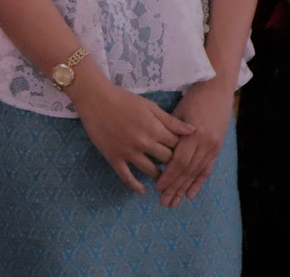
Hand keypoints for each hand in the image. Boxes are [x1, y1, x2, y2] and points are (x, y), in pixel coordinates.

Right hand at [70, 73, 195, 194]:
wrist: (95, 99)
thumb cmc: (124, 99)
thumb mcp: (150, 106)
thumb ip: (171, 120)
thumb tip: (194, 130)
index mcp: (154, 128)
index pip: (177, 146)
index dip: (183, 150)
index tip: (185, 153)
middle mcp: (143, 143)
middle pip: (167, 160)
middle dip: (174, 164)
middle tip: (177, 168)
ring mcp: (128, 152)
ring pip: (151, 171)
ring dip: (160, 177)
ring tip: (164, 179)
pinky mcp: (114, 158)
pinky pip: (127, 177)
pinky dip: (136, 186)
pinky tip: (143, 190)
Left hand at [157, 79, 230, 207]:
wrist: (216, 89)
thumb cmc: (193, 98)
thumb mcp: (178, 112)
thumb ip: (170, 132)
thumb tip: (156, 149)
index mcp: (194, 134)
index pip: (179, 161)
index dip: (169, 175)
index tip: (158, 186)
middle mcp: (205, 143)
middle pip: (187, 171)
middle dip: (175, 187)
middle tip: (163, 202)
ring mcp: (213, 147)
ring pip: (196, 173)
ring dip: (184, 189)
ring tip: (174, 202)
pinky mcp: (217, 149)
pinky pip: (207, 170)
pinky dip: (198, 183)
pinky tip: (190, 195)